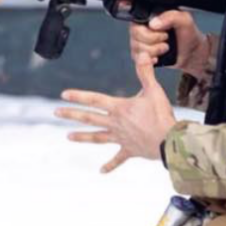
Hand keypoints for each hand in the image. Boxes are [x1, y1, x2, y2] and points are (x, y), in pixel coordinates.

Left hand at [56, 54, 178, 172]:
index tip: (63, 95)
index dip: (78, 96)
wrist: (169, 141)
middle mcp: (116, 124)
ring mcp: (121, 138)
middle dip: (72, 114)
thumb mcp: (154, 91)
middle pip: (89, 118)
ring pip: (98, 137)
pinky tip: (101, 171)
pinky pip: (118, 159)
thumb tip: (141, 54)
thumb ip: (145, 72)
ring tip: (68, 137)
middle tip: (56, 112)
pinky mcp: (130, 150)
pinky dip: (110, 165)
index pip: (94, 100)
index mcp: (119, 108)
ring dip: (83, 137)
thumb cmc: (161, 115)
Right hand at [129, 10, 206, 69]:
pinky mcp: (141, 58)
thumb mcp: (184, 20)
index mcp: (149, 17)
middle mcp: (141, 30)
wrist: (191, 53)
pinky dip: (148, 62)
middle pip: (135, 37)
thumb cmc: (187, 35)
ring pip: (137, 50)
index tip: (160, 31)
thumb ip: (170, 16)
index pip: (136, 23)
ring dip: (154, 51)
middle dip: (153, 41)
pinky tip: (157, 58)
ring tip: (165, 47)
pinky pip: (138, 62)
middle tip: (166, 38)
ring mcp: (140, 44)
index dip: (147, 30)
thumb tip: (153, 24)